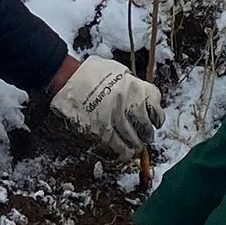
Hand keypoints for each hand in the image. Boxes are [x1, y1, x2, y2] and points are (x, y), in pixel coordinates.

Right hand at [50, 58, 164, 156]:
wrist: (68, 78)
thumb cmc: (92, 72)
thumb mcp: (118, 71)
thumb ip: (132, 84)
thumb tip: (141, 98)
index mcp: (134, 86)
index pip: (154, 103)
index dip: (157, 116)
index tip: (156, 122)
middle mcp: (128, 102)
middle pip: (145, 124)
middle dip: (147, 133)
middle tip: (147, 137)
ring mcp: (115, 116)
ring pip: (132, 136)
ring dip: (136, 143)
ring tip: (137, 146)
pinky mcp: (101, 128)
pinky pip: (117, 143)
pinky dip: (123, 150)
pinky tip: (126, 153)